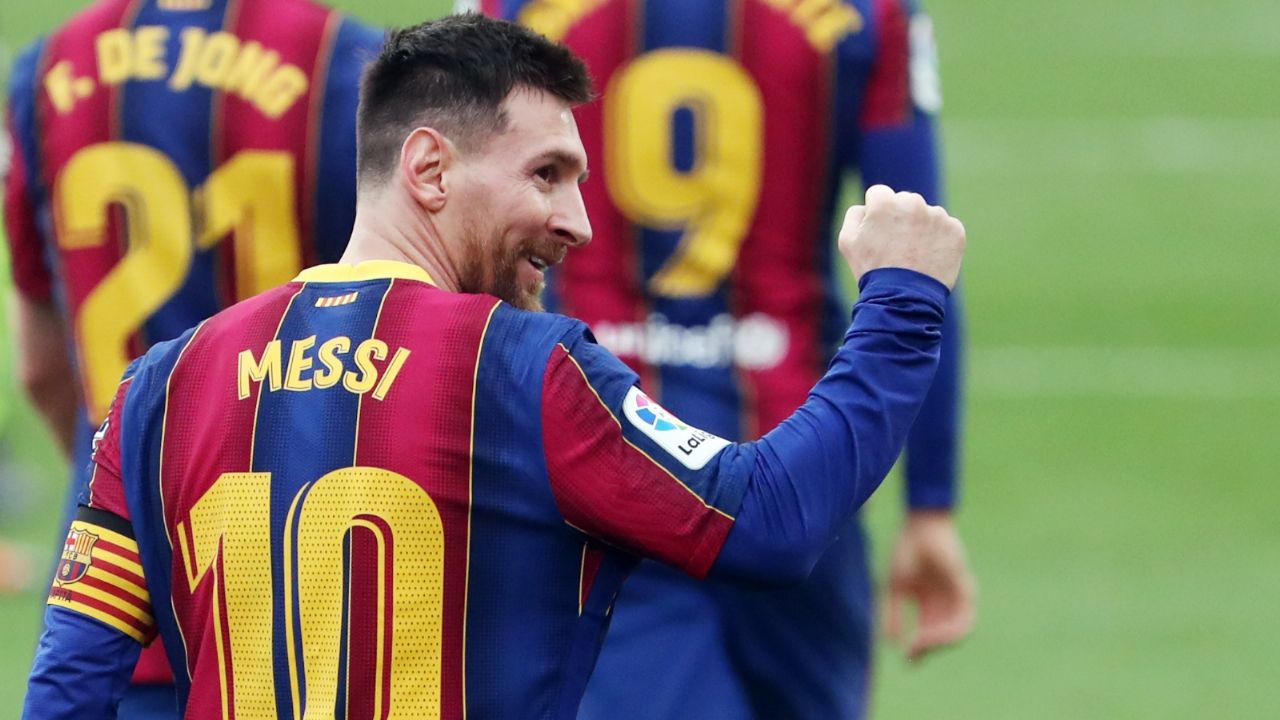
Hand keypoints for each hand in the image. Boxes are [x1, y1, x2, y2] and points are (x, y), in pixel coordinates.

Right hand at [838, 184, 965, 288]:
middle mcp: (913, 202)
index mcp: (885, 201)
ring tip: (914, 254)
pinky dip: (939, 240)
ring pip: (927, 214)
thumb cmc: (872, 269)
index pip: (879, 194)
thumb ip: (855, 215)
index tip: (879, 232)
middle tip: (897, 245)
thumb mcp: (848, 241)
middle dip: (900, 218)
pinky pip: (946, 228)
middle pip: (905, 201)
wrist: (903, 298)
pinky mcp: (955, 230)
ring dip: (921, 228)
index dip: (876, 214)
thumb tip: (866, 206)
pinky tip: (929, 257)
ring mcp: (937, 216)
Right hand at [882, 510, 975, 661]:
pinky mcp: (966, 588)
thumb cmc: (906, 551)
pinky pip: (963, 618)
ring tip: (920, 645)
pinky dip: (948, 630)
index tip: (906, 658)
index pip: (928, 632)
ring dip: (938, 642)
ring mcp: (958, 595)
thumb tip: (888, 641)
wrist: (919, 525)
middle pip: (943, 635)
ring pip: (957, 631)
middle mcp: (945, 601)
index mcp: (930, 602)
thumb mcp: (894, 587)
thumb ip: (892, 613)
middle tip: (911, 656)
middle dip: (927, 648)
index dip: (919, 648)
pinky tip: (929, 634)